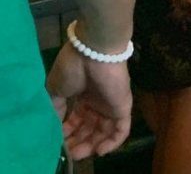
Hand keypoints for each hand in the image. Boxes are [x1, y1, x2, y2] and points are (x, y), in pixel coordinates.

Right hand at [46, 43, 132, 160]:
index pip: (77, 121)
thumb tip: (53, 125)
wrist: (94, 51)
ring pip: (103, 133)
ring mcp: (111, 105)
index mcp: (83, 96)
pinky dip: (112, 143)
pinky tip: (98, 151)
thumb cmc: (73, 67)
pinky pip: (121, 130)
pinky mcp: (123, 107)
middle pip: (89, 129)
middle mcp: (97, 102)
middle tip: (67, 152)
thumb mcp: (56, 88)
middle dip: (77, 143)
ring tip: (78, 153)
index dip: (67, 133)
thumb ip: (56, 108)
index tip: (57, 142)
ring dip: (91, 146)